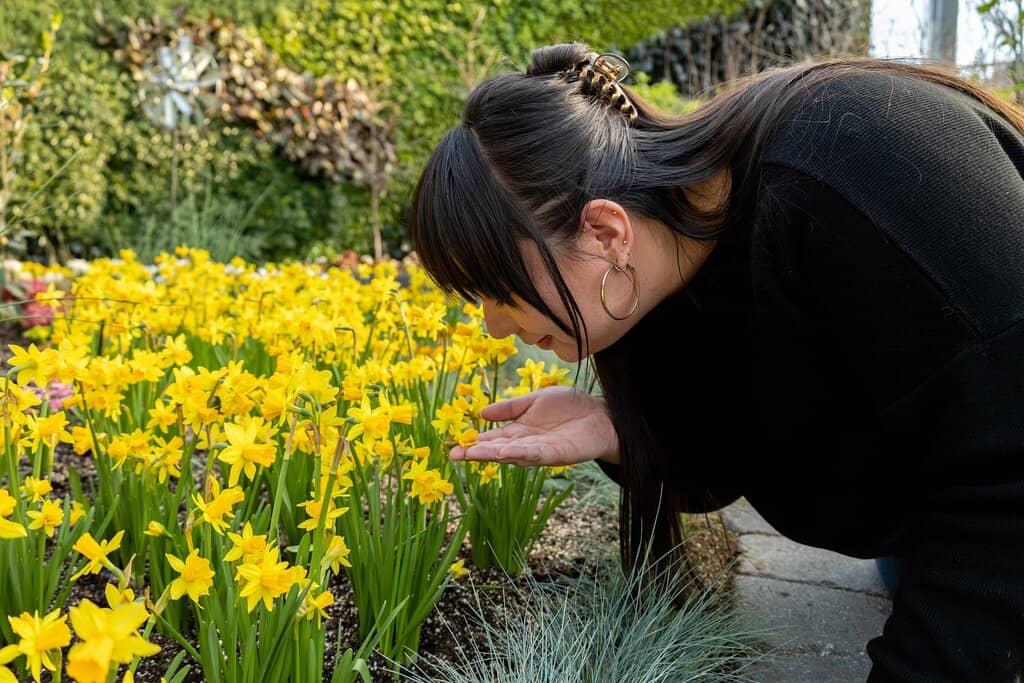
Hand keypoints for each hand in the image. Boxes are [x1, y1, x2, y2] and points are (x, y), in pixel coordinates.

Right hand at [450, 386, 618, 466]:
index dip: (472, 441)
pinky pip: (536, 454)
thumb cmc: (569, 406)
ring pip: (513, 455)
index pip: (491, 438)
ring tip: (473, 453)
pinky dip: (521, 453)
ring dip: (493, 455)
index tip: (452, 444)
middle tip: (453, 454)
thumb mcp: (534, 400)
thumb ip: (510, 407)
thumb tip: (481, 413)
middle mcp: (526, 444)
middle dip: (476, 452)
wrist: (601, 413)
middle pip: (497, 450)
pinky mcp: (558, 454)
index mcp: (518, 431)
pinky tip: (506, 452)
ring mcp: (541, 451)